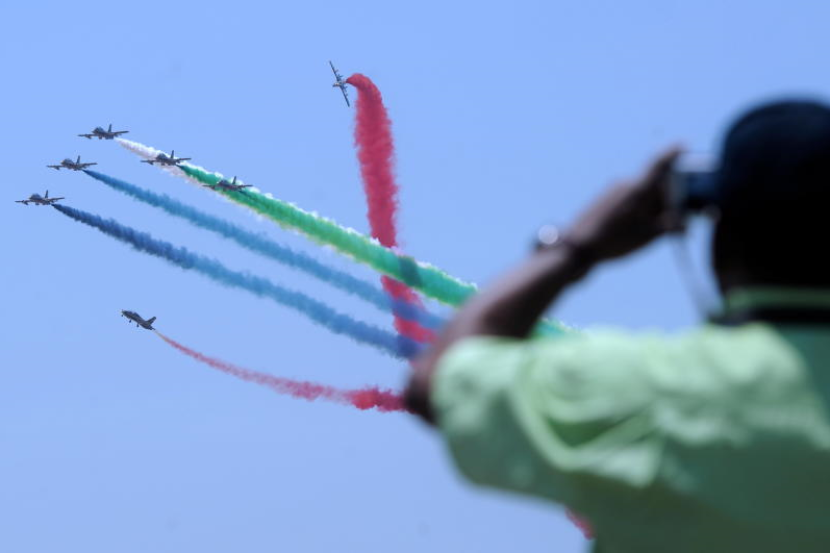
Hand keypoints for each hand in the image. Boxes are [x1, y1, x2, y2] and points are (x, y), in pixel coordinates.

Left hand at [566, 146, 681, 263]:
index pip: (660, 164)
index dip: (673, 153)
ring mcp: (612, 190)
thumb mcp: (649, 236)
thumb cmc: (615, 241)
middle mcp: (625, 184)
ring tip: (651, 227)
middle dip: (666, 195)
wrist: (577, 247)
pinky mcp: (603, 198)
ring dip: (650, 204)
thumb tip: (684, 222)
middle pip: (653, 182)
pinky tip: (634, 227)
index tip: (682, 146)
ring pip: (640, 191)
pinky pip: (627, 197)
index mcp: (639, 189)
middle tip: (673, 215)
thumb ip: (671, 226)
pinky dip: (637, 207)